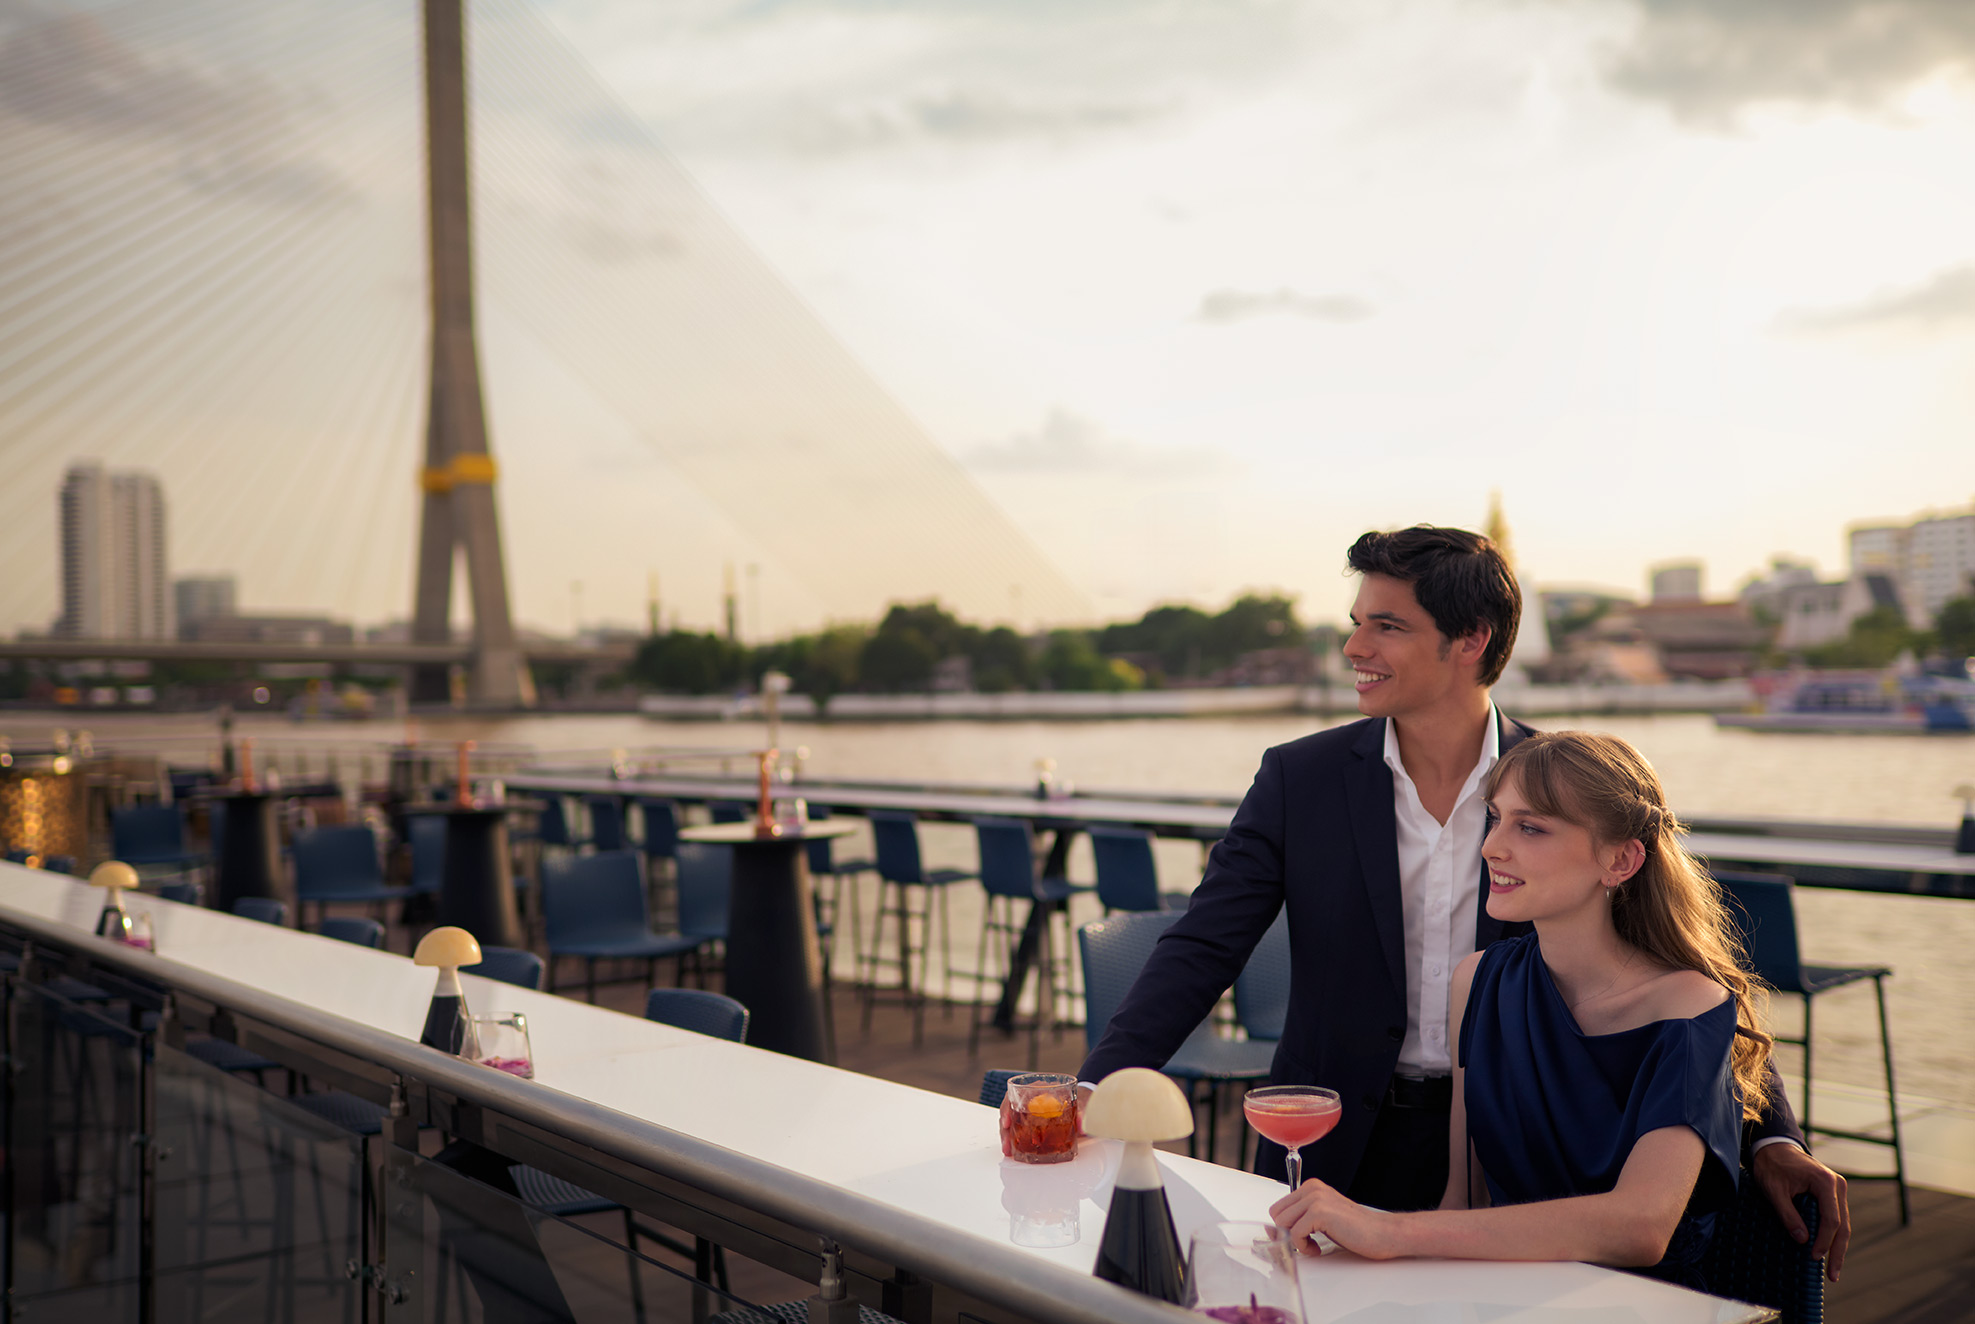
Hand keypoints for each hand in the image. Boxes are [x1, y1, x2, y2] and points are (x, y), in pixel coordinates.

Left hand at [1269, 1178, 1402, 1259]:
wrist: (1382, 1233)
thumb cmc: (1356, 1230)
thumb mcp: (1323, 1219)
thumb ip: (1301, 1218)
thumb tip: (1274, 1230)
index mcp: (1311, 1187)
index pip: (1278, 1207)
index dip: (1283, 1228)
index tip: (1297, 1239)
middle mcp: (1311, 1189)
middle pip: (1277, 1215)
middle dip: (1287, 1234)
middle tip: (1306, 1243)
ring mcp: (1315, 1198)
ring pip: (1282, 1224)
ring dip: (1296, 1241)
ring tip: (1314, 1245)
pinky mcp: (1320, 1212)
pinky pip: (1294, 1234)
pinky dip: (1304, 1247)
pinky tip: (1318, 1248)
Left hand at [1752, 1142, 1848, 1281]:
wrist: (1774, 1146)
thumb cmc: (1772, 1166)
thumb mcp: (1774, 1190)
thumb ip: (1787, 1214)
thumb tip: (1802, 1240)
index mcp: (1825, 1182)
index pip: (1831, 1219)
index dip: (1823, 1241)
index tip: (1813, 1257)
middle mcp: (1837, 1185)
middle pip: (1843, 1225)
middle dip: (1837, 1251)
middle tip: (1832, 1275)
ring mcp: (1838, 1189)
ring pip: (1843, 1224)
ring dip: (1837, 1247)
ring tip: (1833, 1270)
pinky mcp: (1833, 1193)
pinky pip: (1836, 1217)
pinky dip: (1833, 1235)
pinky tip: (1828, 1251)